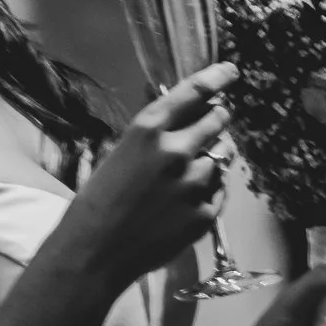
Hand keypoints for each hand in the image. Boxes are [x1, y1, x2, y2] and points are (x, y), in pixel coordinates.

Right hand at [56, 61, 235, 287]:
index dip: (217, 78)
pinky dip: (209, 192)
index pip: (194, 92)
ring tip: (185, 177)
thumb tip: (184, 119)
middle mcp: (176, 151)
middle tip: (217, 120)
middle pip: (217, 121)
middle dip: (219, 118)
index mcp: (147, 130)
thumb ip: (154, 136)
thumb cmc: (97, 202)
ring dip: (211, 160)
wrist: (94, 253)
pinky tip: (184, 203)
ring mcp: (194, 185)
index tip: (231, 72)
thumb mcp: (119, 154)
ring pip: (221, 159)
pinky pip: (219, 192)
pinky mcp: (204, 215)